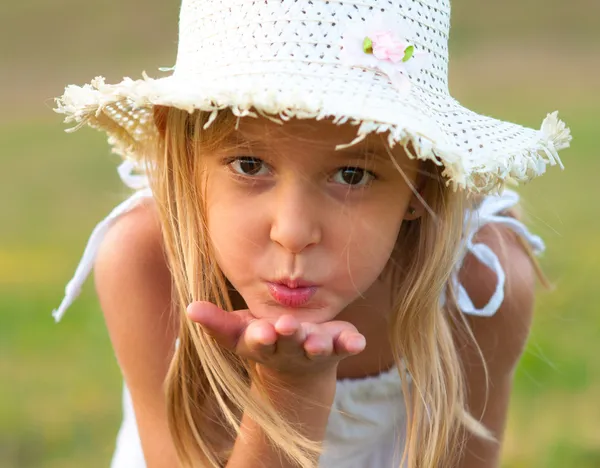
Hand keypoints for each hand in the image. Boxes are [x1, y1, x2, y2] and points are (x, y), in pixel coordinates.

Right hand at [186, 302, 365, 376]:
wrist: (296, 365)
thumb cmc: (261, 338)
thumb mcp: (237, 331)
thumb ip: (215, 321)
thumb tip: (190, 308)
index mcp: (262, 345)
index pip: (258, 342)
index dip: (259, 338)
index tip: (261, 332)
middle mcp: (289, 350)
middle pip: (288, 344)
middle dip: (289, 336)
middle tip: (287, 327)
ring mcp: (314, 350)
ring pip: (317, 348)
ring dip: (318, 345)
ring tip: (318, 341)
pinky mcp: (337, 346)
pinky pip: (346, 345)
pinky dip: (351, 343)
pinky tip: (357, 341)